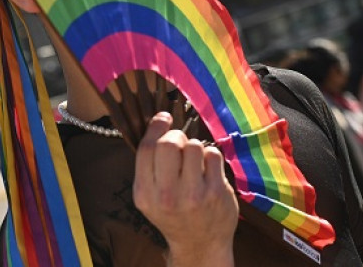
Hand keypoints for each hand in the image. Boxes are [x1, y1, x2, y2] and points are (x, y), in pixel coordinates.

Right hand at [133, 112, 237, 266]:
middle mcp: (167, 195)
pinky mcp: (216, 192)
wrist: (199, 245)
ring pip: (193, 146)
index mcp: (145, 194)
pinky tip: (207, 168)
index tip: (163, 118)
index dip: (155, 127)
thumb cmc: (172, 214)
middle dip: (175, 136)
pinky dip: (210, 155)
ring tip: (194, 160)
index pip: (147, 149)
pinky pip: (213, 154)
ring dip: (194, 146)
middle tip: (179, 143)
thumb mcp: (148, 197)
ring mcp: (194, 194)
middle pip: (168, 144)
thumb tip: (158, 122)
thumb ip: (148, 166)